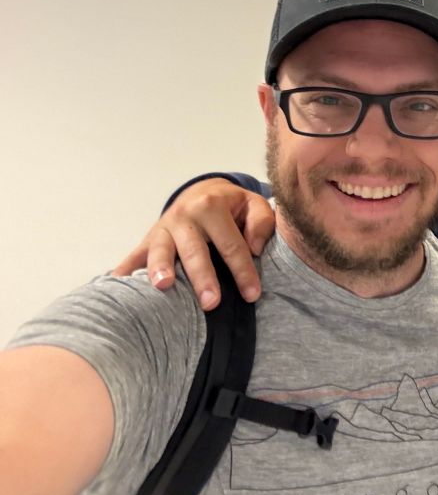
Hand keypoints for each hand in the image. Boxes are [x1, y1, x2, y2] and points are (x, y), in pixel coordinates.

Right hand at [112, 178, 274, 308]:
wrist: (202, 191)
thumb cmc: (233, 205)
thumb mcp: (253, 204)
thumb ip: (261, 222)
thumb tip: (254, 248)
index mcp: (212, 206)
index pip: (232, 244)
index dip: (243, 271)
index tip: (253, 295)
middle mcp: (184, 215)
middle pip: (195, 251)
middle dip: (203, 278)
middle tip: (211, 303)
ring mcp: (163, 228)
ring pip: (161, 251)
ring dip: (160, 269)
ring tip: (164, 287)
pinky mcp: (148, 239)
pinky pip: (134, 256)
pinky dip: (125, 271)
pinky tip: (118, 286)